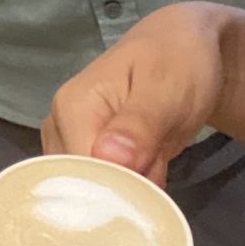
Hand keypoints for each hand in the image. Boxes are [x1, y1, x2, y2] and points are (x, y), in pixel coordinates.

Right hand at [41, 3, 225, 178]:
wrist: (183, 47)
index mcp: (73, 107)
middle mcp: (61, 126)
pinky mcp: (86, 151)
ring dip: (128, 195)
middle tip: (160, 179)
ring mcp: (71, 140)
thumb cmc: (177, 60)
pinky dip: (129, 190)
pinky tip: (150, 173)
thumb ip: (140, 124)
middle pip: (80, 186)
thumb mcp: (166, 87)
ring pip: (91, 192)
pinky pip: (102, 187)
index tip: (148, 198)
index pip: (80, 172)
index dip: (114, 192)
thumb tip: (112, 159)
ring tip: (157, 169)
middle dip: (122, 196)